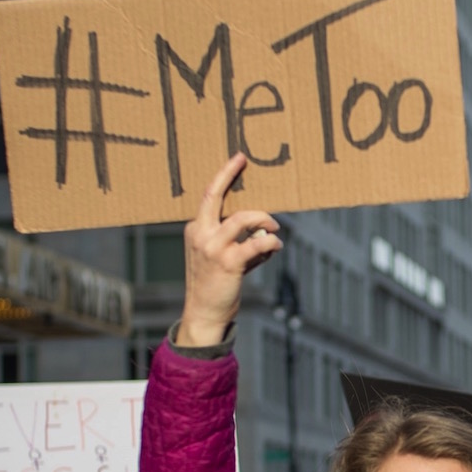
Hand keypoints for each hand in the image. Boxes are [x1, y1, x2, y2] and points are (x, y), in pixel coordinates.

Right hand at [175, 153, 281, 346]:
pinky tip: (276, 246)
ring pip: (243, 218)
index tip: (238, 159)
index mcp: (196, 229)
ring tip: (274, 228)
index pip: (208, 196)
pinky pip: (257, 243)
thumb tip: (264, 228)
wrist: (205, 312)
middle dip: (229, 174)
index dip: (223, 175)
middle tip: (244, 160)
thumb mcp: (218, 255)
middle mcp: (200, 234)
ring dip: (264, 220)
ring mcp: (212, 247)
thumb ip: (238, 239)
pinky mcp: (228, 262)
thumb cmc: (215, 283)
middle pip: (214, 196)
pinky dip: (271, 242)